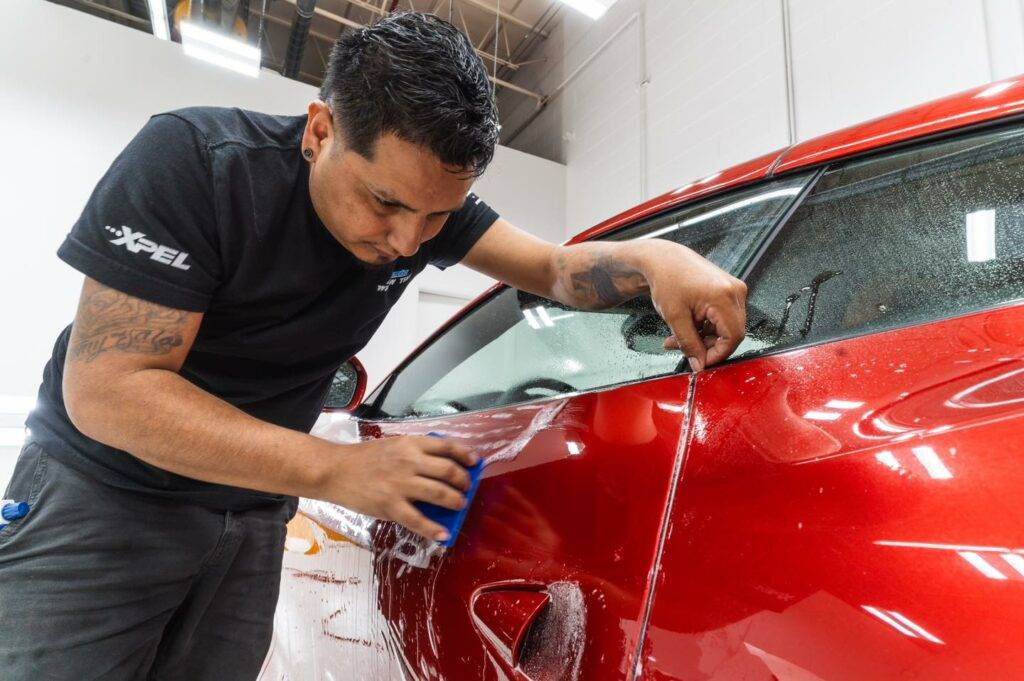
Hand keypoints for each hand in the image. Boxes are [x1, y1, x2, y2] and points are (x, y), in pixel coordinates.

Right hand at [324, 436, 476, 541]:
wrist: (335, 470)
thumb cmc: (364, 459)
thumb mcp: (393, 446)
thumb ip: (415, 453)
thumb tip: (441, 468)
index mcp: (410, 444)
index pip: (447, 446)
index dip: (465, 455)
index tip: (475, 462)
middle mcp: (409, 462)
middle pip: (449, 471)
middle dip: (463, 482)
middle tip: (466, 489)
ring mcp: (401, 485)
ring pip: (440, 494)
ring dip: (456, 502)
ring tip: (460, 505)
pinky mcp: (391, 506)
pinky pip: (419, 520)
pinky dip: (434, 529)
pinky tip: (444, 534)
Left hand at [642, 241, 746, 369]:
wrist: (664, 259)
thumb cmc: (667, 280)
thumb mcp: (675, 317)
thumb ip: (689, 344)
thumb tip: (699, 365)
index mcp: (723, 296)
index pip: (732, 337)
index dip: (717, 354)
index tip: (700, 362)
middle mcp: (735, 291)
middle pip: (732, 333)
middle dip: (708, 346)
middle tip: (684, 348)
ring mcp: (734, 289)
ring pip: (726, 327)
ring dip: (704, 337)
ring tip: (678, 338)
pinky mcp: (729, 290)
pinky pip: (723, 317)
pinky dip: (706, 326)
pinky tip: (688, 326)